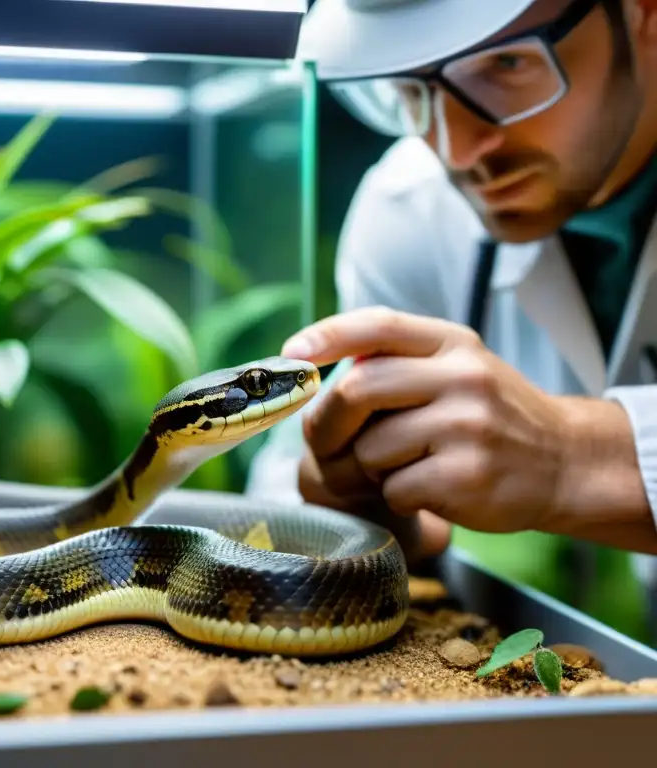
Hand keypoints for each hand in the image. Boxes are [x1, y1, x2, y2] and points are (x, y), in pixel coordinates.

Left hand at [282, 306, 643, 542]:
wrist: (565, 463)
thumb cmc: (490, 417)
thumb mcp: (455, 369)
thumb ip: (396, 361)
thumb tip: (314, 368)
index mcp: (452, 344)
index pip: (378, 325)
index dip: (327, 336)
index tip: (292, 355)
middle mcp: (462, 376)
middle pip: (356, 389)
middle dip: (327, 424)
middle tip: (325, 446)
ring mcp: (467, 425)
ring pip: (370, 448)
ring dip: (367, 468)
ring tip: (400, 468)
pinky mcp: (467, 475)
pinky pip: (395, 488)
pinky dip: (396, 496)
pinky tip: (427, 489)